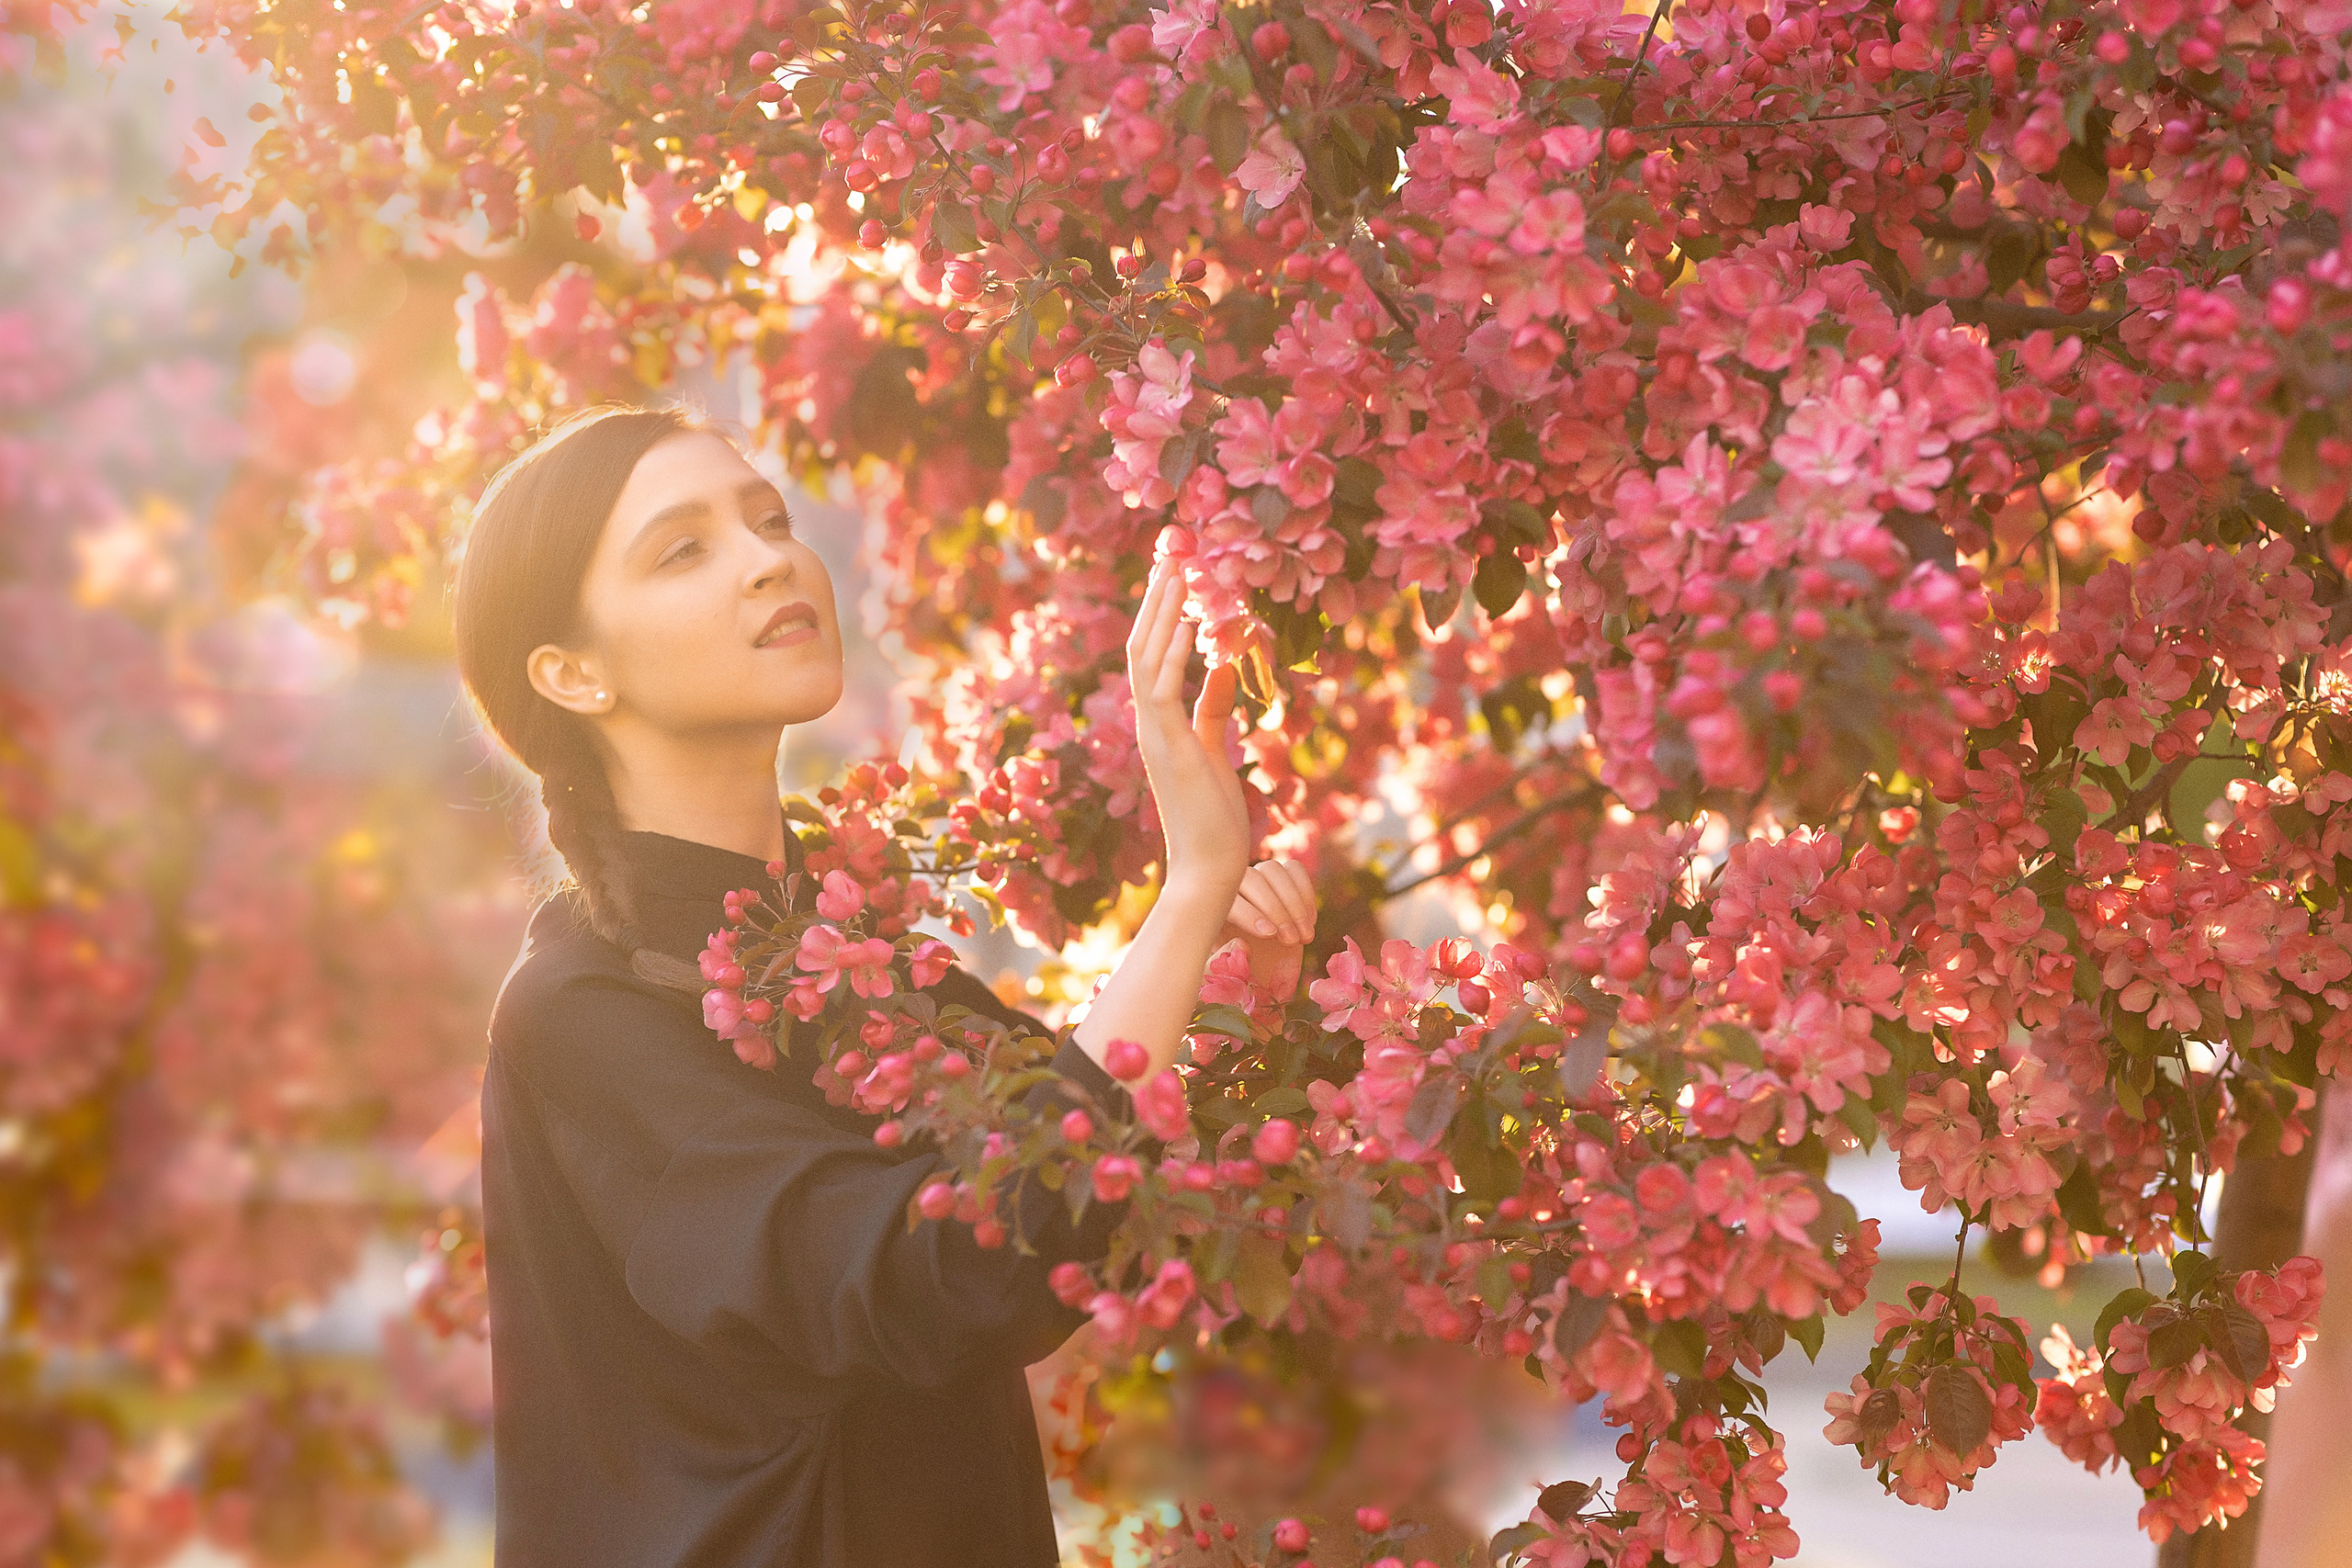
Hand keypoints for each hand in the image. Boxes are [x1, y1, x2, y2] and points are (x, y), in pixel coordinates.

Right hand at [1126, 554, 1250, 894]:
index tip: (1172, 576)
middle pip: (1141, 647)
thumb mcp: (1217, 751)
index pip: (1150, 657)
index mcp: (1157, 724)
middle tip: (1169, 555)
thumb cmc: (1215, 819)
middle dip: (1155, 601)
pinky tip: (1186, 617)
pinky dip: (1171, 650)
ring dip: (1161, 612)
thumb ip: (1214, 709)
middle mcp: (1147, 724)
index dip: (1159, 615)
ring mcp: (1152, 734)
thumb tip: (1223, 668)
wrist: (1210, 869)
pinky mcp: (1168, 746)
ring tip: (1174, 569)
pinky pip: (1162, 687)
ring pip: (1146, 658)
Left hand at [1218, 858, 1315, 994]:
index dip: (1249, 914)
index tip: (1269, 935)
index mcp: (1212, 910)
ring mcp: (1258, 878)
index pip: (1227, 898)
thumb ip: (1226, 962)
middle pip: (1252, 878)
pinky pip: (1294, 869)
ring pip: (1273, 870)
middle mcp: (1233, 887)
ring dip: (1293, 903)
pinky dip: (1306, 893)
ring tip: (1303, 936)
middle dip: (1275, 910)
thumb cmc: (1241, 976)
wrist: (1264, 973)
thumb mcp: (1229, 977)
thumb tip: (1239, 942)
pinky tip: (1310, 921)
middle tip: (1289, 939)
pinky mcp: (1282, 876)